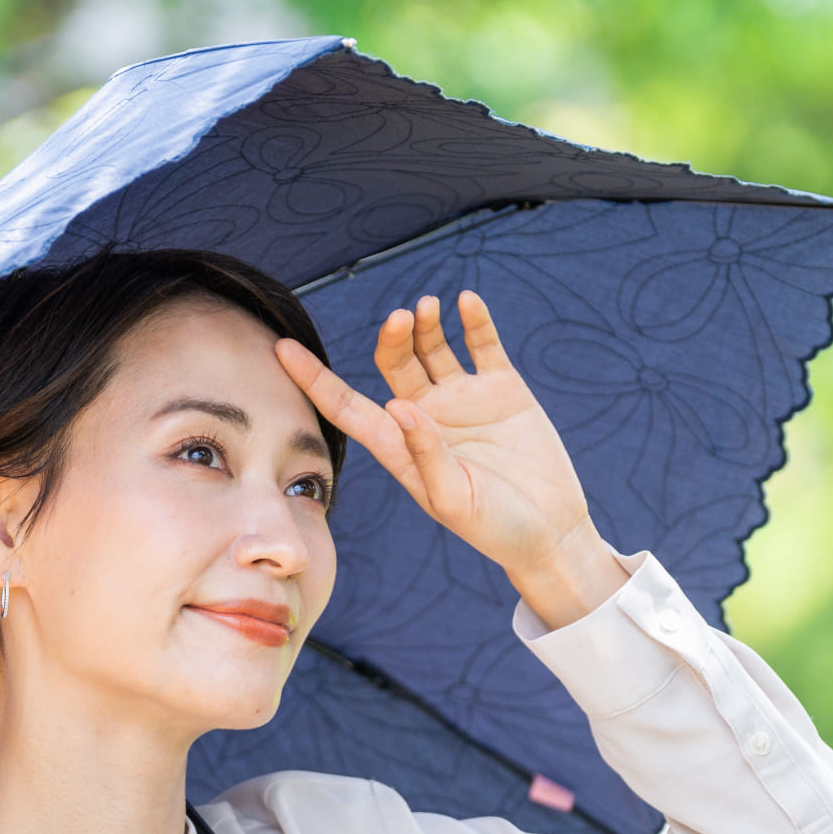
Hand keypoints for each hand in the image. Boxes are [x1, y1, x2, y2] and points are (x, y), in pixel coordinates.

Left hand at [274, 293, 630, 627]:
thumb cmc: (495, 528)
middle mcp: (425, 416)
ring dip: (426, 325)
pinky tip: (467, 302)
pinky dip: (474, 322)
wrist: (550, 531)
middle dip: (392, 339)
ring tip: (428, 308)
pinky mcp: (502, 390)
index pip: (346, 406)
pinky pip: (482, 346)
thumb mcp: (455, 501)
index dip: (314, 379)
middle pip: (393, 365)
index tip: (282, 349)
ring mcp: (463, 400)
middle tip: (401, 319)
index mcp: (400, 447)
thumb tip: (400, 408)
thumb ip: (426, 456)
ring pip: (433, 348)